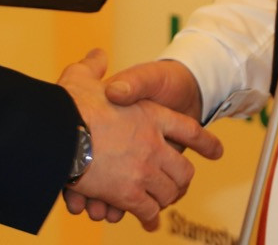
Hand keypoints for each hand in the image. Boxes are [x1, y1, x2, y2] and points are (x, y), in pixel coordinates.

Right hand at [58, 49, 222, 229]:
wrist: (61, 129)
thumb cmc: (71, 103)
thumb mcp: (84, 77)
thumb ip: (94, 67)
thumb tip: (98, 56)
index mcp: (150, 115)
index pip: (189, 130)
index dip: (205, 143)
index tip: (217, 152)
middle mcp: (153, 143)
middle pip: (183, 170)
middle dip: (181, 181)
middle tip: (179, 186)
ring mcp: (144, 169)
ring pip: (168, 192)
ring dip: (166, 200)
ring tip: (163, 203)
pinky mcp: (129, 193)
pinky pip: (147, 210)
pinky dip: (147, 217)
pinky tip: (148, 221)